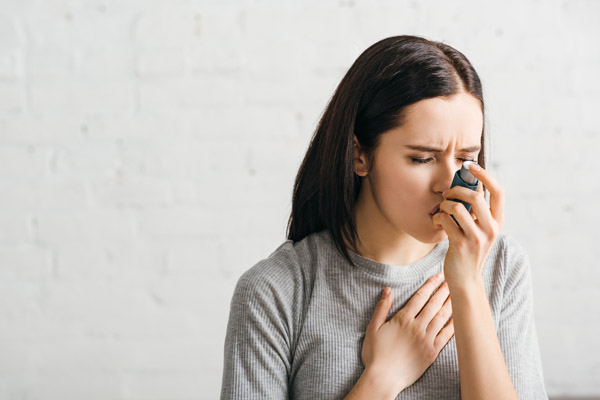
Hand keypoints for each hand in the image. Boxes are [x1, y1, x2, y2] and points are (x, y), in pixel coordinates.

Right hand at [360, 274, 454, 393]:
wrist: (383, 378)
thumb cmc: (375, 354)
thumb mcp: (373, 328)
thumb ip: (381, 308)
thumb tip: (388, 290)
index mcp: (403, 319)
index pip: (420, 297)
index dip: (430, 285)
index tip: (438, 276)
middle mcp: (417, 327)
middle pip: (434, 304)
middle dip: (443, 291)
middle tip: (453, 280)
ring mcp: (426, 340)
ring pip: (442, 317)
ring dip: (451, 304)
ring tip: (458, 294)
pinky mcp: (432, 352)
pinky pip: (446, 336)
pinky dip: (454, 325)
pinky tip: (459, 318)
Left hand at [431, 164, 504, 288]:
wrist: (465, 278)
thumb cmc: (468, 248)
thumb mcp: (478, 228)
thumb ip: (476, 210)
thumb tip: (466, 183)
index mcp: (498, 221)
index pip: (499, 191)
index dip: (485, 175)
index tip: (470, 165)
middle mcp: (491, 229)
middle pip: (475, 196)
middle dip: (456, 190)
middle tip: (447, 194)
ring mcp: (477, 237)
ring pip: (458, 207)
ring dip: (444, 204)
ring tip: (441, 210)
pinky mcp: (462, 244)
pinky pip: (446, 220)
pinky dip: (438, 218)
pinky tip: (437, 223)